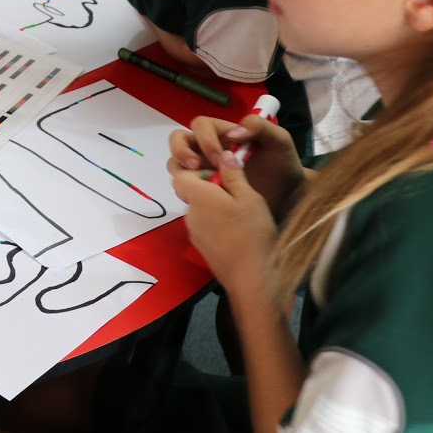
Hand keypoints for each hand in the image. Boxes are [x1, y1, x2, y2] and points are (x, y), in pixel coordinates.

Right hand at [168, 114, 302, 216]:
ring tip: (196, 183)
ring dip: (180, 169)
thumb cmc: (283, 167)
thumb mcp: (279, 140)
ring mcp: (203, 169)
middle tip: (197, 168)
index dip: (204, 139)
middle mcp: (208, 149)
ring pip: (176, 162)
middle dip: (182, 151)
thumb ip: (260, 126)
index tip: (218, 158)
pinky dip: (184, 188)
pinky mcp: (202, 189)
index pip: (201, 126)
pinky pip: (182, 185)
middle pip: (179, 140)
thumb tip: (232, 134)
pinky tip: (201, 196)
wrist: (288, 199)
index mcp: (224, 133)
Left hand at [170, 154, 276, 289]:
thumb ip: (234, 175)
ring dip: (213, 205)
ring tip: (240, 210)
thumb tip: (224, 154)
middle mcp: (189, 213)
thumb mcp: (249, 198)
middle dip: (207, 186)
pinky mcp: (201, 246)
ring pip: (197, 209)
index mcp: (197, 197)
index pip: (180, 174)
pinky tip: (237, 229)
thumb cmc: (252, 232)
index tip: (219, 172)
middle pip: (188, 191)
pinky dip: (216, 221)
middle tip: (234, 190)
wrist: (251, 277)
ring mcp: (193, 232)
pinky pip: (204, 225)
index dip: (196, 168)